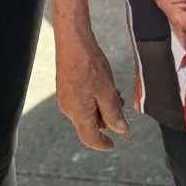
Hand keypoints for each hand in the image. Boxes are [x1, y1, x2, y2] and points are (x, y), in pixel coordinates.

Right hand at [55, 30, 128, 151]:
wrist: (72, 41)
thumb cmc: (88, 63)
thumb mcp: (107, 90)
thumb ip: (114, 113)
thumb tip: (121, 130)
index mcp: (78, 113)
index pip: (90, 139)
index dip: (103, 144)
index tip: (113, 144)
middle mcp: (68, 108)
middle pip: (89, 124)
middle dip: (106, 119)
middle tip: (121, 106)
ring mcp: (65, 97)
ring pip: (86, 111)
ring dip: (101, 107)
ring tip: (114, 93)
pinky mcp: (65, 87)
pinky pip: (81, 101)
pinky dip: (93, 99)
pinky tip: (102, 86)